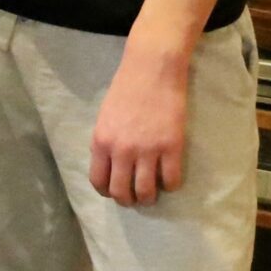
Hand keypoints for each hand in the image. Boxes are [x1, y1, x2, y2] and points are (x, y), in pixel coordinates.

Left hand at [89, 39, 188, 205]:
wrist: (151, 70)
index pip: (98, 181)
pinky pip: (171, 179)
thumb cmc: (125, 89)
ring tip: (152, 194)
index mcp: (101, 142)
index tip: (114, 191)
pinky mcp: (172, 147)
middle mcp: (122, 151)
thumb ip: (105, 142)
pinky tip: (170, 181)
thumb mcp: (105, 118)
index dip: (107, 192)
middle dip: (127, 200)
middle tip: (135, 198)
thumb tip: (109, 164)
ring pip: (146, 191)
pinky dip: (170, 186)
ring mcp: (148, 150)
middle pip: (121, 191)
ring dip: (148, 198)